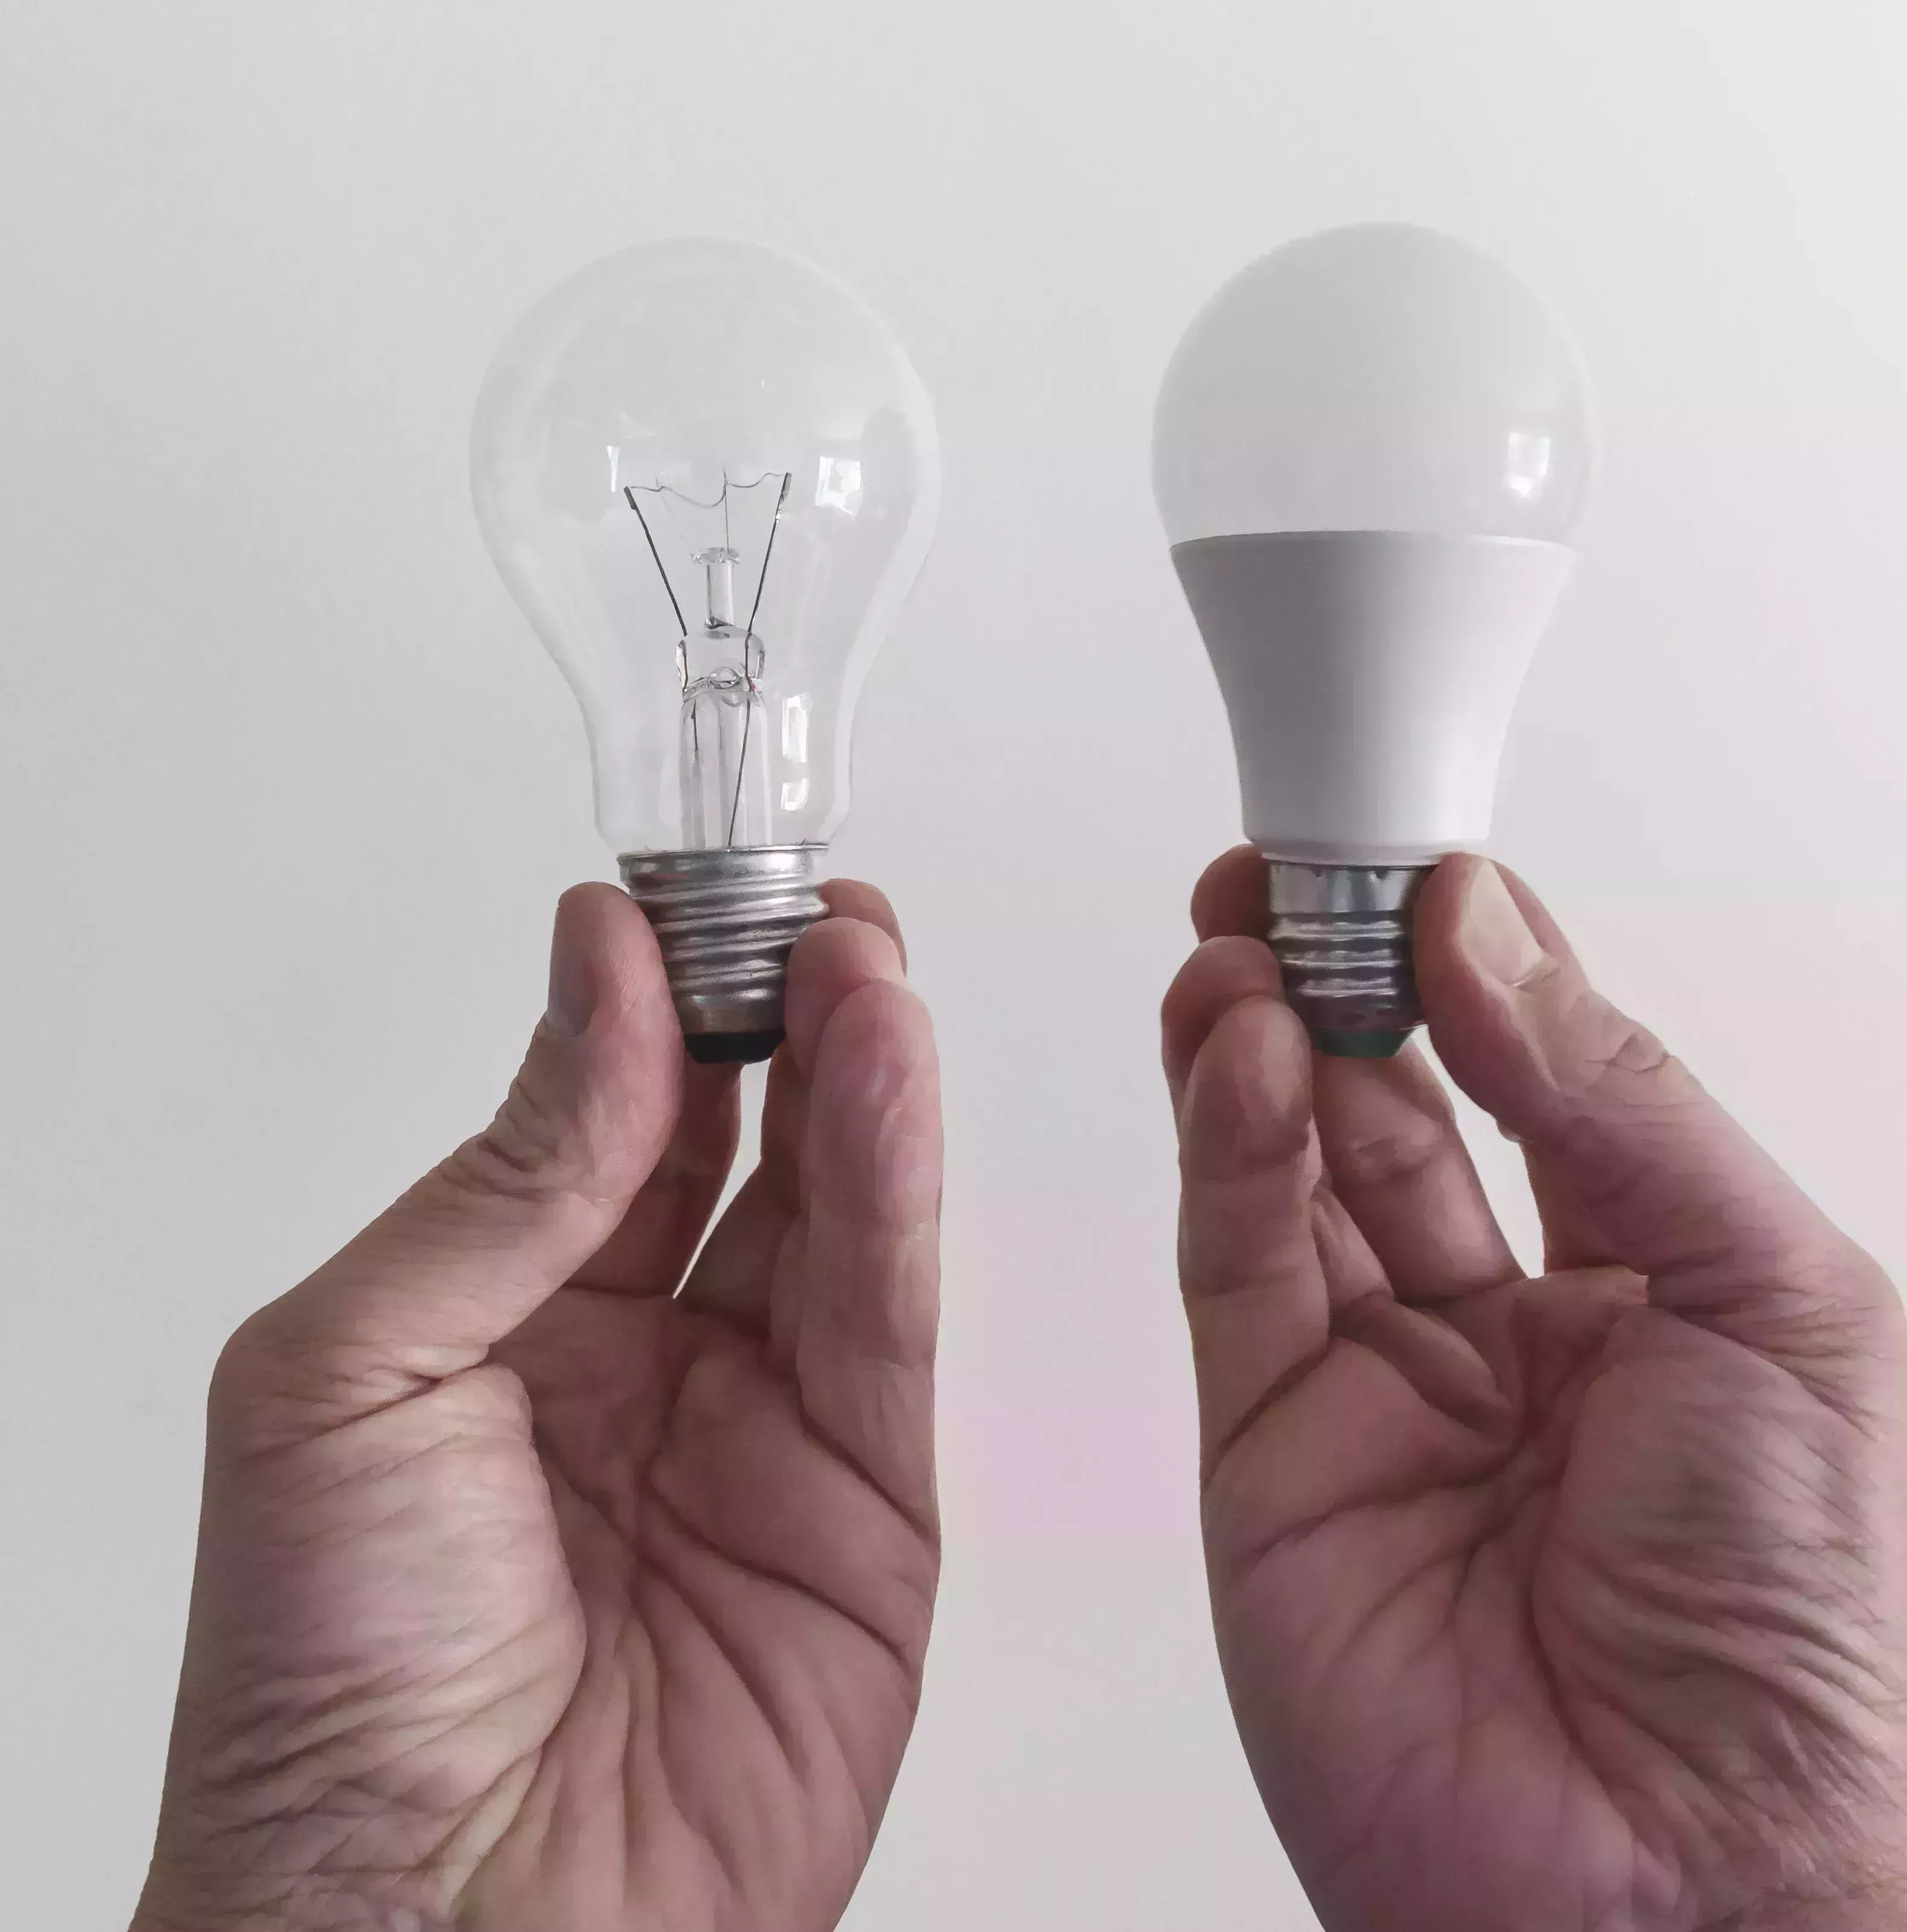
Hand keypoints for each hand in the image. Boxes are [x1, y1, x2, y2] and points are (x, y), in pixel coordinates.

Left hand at [135, 880, 940, 1931]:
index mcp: (498, 1322)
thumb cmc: (330, 1683)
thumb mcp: (355, 1369)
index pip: (601, 1119)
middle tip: (799, 908)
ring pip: (830, 1206)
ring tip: (855, 958)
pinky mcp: (867, 1498)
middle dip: (774, 1015)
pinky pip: (884, 1308)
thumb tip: (597, 971)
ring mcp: (760, 1425)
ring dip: (854, 1070)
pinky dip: (897, 1178)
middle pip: (737, 1144)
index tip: (678, 902)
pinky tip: (889, 1067)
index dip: (649, 1002)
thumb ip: (513, 1169)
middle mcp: (638, 1360)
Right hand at [1163, 848, 1906, 1931]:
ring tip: (1250, 940)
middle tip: (1299, 871)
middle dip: (1342, 975)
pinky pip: (1237, 1260)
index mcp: (1645, 1279)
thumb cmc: (1797, 1636)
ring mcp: (1373, 1382)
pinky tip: (1243, 1052)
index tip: (1421, 862)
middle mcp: (1499, 1321)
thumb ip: (1617, 1105)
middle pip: (1394, 1098)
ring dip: (1264, 1035)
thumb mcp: (1776, 1304)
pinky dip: (1226, 1144)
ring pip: (1290, 1162)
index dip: (1472, 956)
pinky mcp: (1268, 1445)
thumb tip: (1489, 936)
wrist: (1687, 1896)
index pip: (1535, 1068)